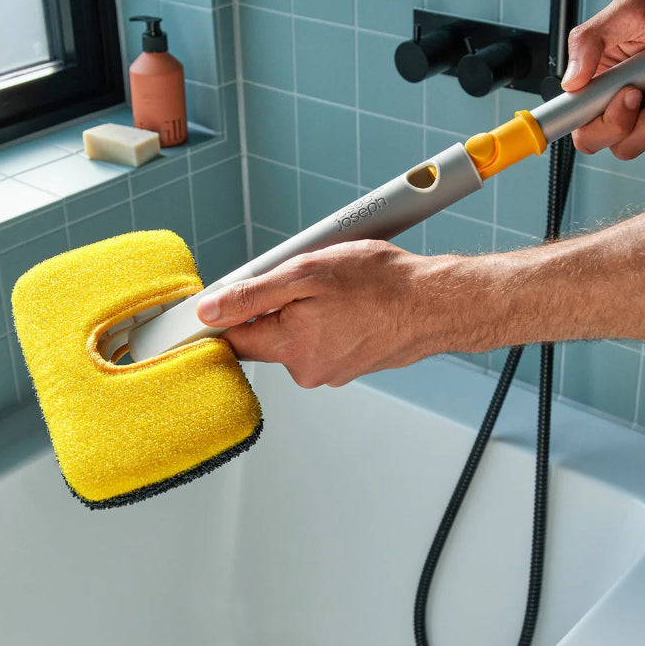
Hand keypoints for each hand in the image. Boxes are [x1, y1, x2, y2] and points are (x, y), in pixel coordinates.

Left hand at [196, 240, 450, 387]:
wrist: (434, 304)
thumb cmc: (380, 284)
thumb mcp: (306, 273)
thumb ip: (252, 295)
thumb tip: (210, 311)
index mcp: (290, 347)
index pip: (233, 340)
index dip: (226, 315)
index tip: (231, 297)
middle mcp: (308, 369)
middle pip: (268, 337)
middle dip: (279, 306)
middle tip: (306, 278)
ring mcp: (333, 371)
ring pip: (300, 337)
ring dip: (308, 312)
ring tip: (339, 289)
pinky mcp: (352, 366)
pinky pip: (326, 341)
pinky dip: (331, 322)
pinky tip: (353, 303)